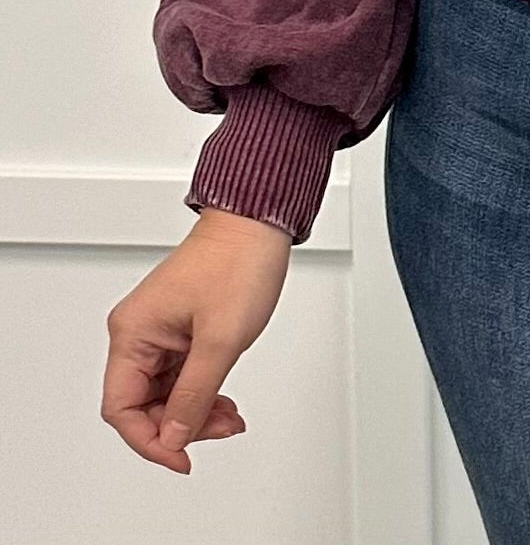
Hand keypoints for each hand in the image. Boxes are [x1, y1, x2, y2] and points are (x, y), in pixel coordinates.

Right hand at [102, 207, 291, 471]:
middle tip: (218, 430)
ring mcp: (159, 330)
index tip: (180, 457)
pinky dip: (202, 392)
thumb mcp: (220, 341)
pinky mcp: (180, 328)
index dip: (150, 441)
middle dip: (180, 426)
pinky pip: (181, 376)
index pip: (122, 408)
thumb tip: (172, 437)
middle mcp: (139, 332)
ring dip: (195, 412)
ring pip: (165, 394)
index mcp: (133, 332)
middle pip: (143, 405)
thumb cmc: (237, 261)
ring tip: (229, 417)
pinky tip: (224, 401)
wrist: (259, 223)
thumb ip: (194, 396)